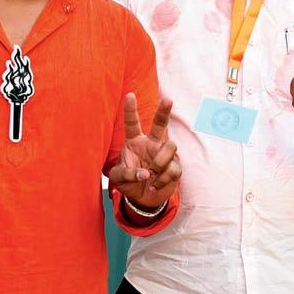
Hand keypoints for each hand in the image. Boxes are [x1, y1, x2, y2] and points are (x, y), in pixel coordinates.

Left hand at [107, 94, 179, 211]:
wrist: (142, 198)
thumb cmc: (128, 183)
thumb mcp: (118, 179)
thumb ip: (127, 174)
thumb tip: (145, 173)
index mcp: (135, 142)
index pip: (132, 123)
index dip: (130, 109)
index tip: (129, 95)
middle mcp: (151, 144)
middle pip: (160, 124)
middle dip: (164, 111)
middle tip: (168, 100)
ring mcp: (165, 154)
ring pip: (170, 146)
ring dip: (160, 161)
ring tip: (151, 174)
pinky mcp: (175, 166)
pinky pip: (173, 168)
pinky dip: (162, 179)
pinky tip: (154, 185)